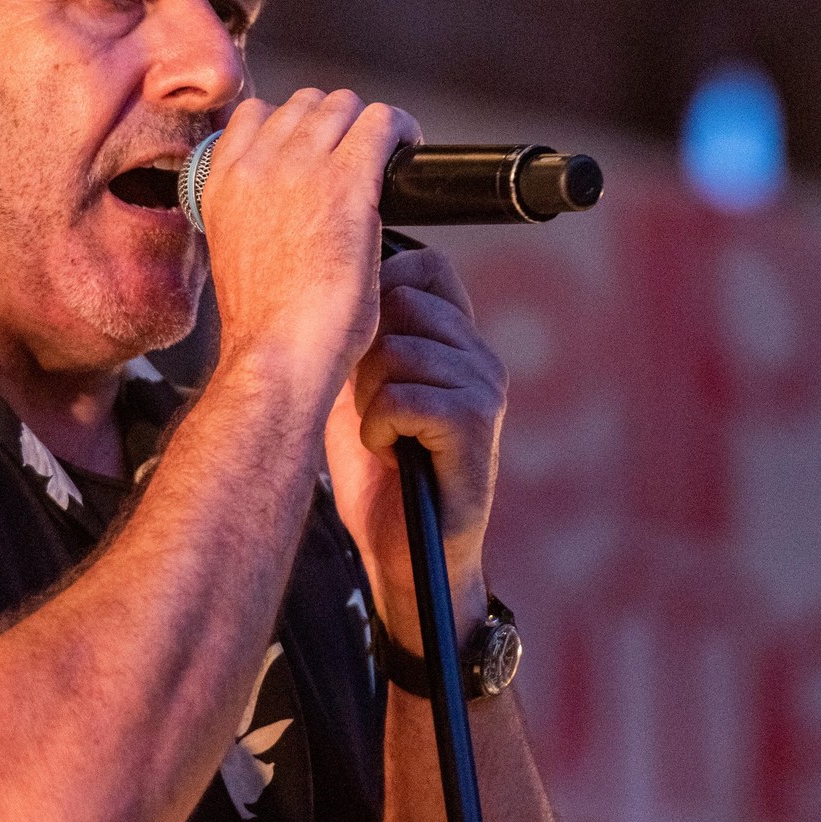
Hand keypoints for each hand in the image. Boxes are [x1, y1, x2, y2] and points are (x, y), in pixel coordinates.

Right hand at [201, 90, 420, 405]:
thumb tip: (291, 202)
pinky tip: (411, 146)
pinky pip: (382, 123)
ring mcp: (301, 167)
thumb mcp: (239, 251)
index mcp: (221, 181)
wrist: (278, 354)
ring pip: (345, 105)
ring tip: (390, 149)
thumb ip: (256, 212)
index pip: (256, 114)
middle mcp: (256, 164)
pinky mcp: (347, 183)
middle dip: (336, 122)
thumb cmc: (268, 323)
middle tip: (361, 154)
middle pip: (305, 103)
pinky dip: (402, 128)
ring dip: (369, 124)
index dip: (294, 125)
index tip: (320, 149)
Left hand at [325, 247, 506, 652]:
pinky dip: (377, 427)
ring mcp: (484, 387)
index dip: (381, 290)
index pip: (427, 266)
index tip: (363, 347)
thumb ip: (365, 331)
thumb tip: (336, 278)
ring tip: (383, 435)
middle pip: (401, 301)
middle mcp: (480, 356)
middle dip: (364, 352)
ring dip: (368, 398)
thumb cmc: (378, 473)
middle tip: (372, 406)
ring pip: (396, 350)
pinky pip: (402, 396)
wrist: (403, 555)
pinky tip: (389, 453)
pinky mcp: (475, 425)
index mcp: (459, 340)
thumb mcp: (362, 385)